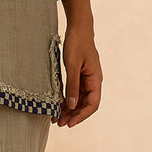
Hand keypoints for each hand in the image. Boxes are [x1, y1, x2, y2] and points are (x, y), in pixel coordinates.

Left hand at [55, 0, 101, 128]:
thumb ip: (72, 86)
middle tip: (59, 123)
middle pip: (85, 104)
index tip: (70, 123)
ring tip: (56, 118)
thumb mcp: (72, 65)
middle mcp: (93, 81)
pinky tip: (57, 106)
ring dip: (69, 109)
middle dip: (73, 115)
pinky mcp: (79, 76)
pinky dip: (67, 100)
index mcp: (95, 79)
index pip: (92, 104)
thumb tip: (71, 105)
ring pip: (79, 100)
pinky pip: (74, 92)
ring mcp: (86, 79)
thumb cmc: (77, 43)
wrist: (78, 28)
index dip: (82, 115)